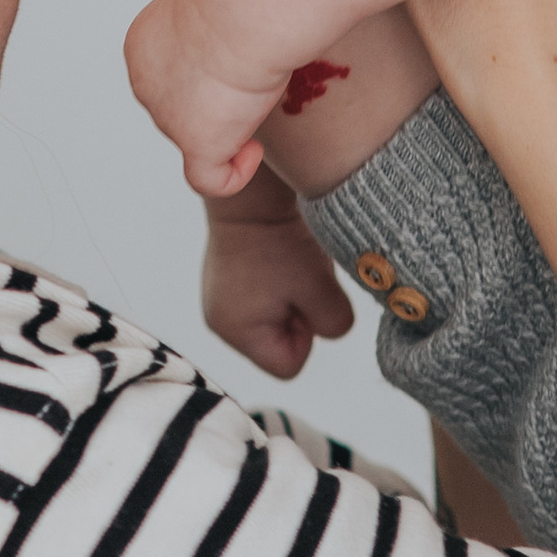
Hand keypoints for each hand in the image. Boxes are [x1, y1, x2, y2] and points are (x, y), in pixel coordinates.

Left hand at [123, 0, 285, 198]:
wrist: (245, 11)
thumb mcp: (214, 8)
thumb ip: (211, 33)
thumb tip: (232, 47)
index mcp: (143, 44)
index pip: (171, 74)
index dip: (204, 73)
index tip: (235, 57)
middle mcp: (145, 82)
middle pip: (181, 107)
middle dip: (215, 99)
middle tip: (250, 76)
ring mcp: (165, 117)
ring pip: (197, 137)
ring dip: (229, 126)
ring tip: (257, 99)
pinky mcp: (195, 143)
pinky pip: (208, 178)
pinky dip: (233, 172)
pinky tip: (252, 149)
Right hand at [203, 166, 354, 378]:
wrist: (253, 191)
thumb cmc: (282, 240)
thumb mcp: (318, 287)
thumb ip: (335, 323)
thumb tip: (333, 329)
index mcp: (237, 332)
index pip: (289, 364)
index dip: (307, 335)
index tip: (304, 297)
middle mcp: (221, 322)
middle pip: (280, 344)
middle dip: (298, 316)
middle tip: (296, 276)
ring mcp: (221, 300)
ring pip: (276, 319)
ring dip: (291, 297)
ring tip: (287, 263)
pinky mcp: (228, 280)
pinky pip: (266, 297)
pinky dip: (279, 282)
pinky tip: (277, 255)